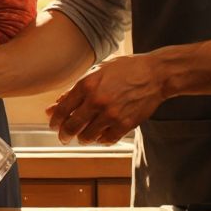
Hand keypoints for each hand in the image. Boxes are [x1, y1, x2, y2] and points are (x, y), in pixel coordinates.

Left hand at [46, 55, 166, 144]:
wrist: (155, 74)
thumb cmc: (125, 69)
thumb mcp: (96, 72)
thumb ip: (75, 91)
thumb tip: (54, 107)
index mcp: (87, 84)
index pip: (61, 110)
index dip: (54, 121)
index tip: (54, 125)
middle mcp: (97, 100)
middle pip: (71, 126)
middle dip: (64, 134)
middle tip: (64, 137)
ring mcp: (112, 114)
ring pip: (87, 137)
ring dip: (83, 138)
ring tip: (84, 135)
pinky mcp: (125, 124)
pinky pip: (106, 140)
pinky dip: (101, 140)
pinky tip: (101, 135)